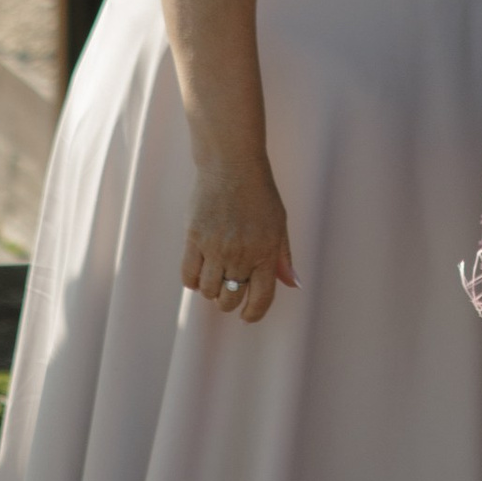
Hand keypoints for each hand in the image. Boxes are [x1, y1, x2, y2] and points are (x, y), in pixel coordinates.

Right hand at [182, 160, 295, 322]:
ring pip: (208, 291)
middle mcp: (240, 254)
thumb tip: (294, 284)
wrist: (231, 165)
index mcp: (265, 253)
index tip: (247, 315)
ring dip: (211, 291)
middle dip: (229, 302)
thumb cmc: (259, 194)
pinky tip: (199, 272)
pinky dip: (193, 281)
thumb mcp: (279, 224)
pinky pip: (188, 275)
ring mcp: (215, 247)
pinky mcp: (194, 238)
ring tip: (215, 277)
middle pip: (229, 299)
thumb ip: (284, 258)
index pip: (260, 299)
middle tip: (229, 290)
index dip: (253, 313)